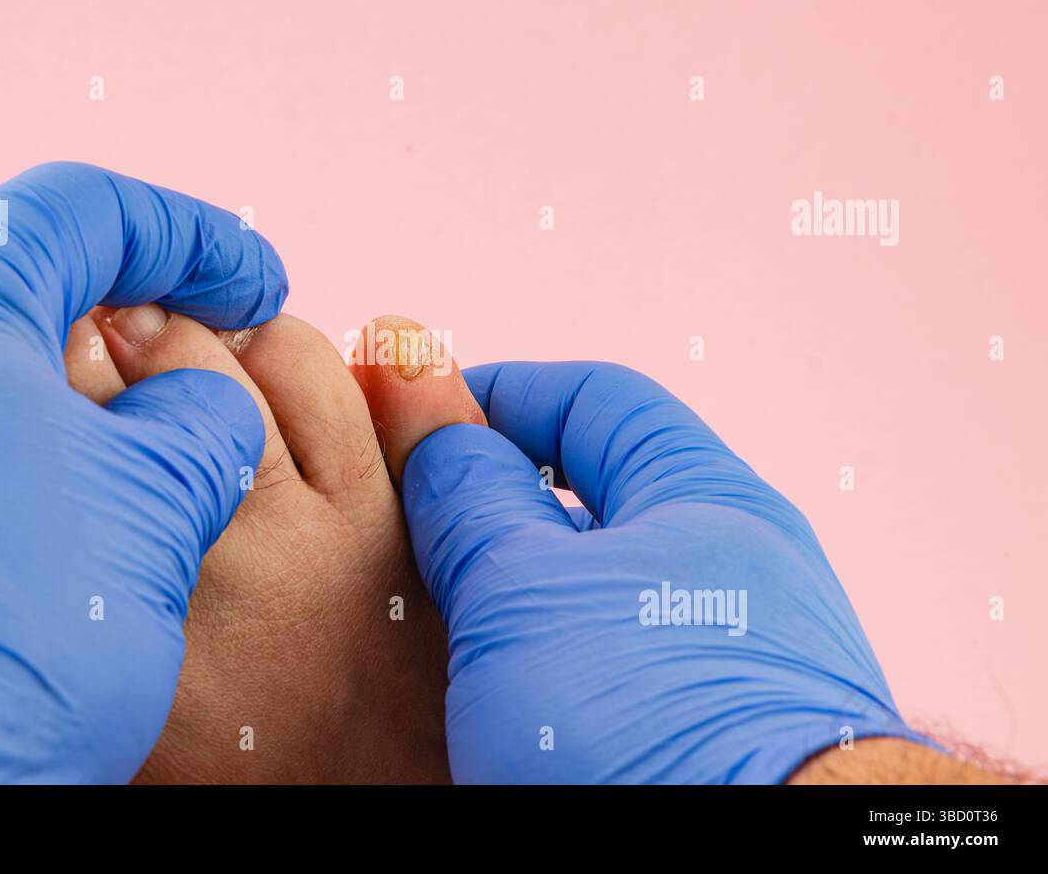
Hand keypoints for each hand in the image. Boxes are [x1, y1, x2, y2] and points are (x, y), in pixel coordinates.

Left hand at [0, 162, 285, 781]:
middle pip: (27, 287)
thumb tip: (196, 404)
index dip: (195, 238)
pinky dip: (24, 458)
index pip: (86, 211)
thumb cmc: (2, 630)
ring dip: (85, 401)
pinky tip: (70, 527)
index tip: (261, 286)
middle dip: (138, 320)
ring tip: (154, 467)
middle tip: (216, 364)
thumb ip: (201, 421)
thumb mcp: (152, 504)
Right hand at [400, 361, 926, 782]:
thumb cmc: (651, 730)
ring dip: (501, 590)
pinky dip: (535, 659)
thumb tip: (421, 398)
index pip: (590, 398)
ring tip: (424, 613)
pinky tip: (480, 687)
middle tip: (401, 524)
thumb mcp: (525, 593)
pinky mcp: (696, 727)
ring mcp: (716, 652)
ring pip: (584, 589)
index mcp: (704, 496)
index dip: (493, 396)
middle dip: (487, 500)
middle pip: (586, 493)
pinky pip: (601, 663)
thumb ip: (471, 494)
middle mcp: (726, 566)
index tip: (407, 417)